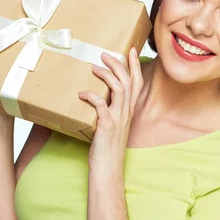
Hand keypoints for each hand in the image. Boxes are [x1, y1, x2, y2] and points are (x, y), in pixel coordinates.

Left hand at [78, 48, 143, 174]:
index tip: (132, 51)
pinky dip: (92, 95)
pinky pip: (101, 104)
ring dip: (107, 75)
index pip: (137, 84)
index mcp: (128, 112)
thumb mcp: (112, 127)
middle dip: (118, 64)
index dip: (135, 67)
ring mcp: (117, 118)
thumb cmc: (107, 150)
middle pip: (128, 82)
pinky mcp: (107, 125)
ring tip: (95, 67)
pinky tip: (82, 93)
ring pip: (119, 89)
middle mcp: (126, 113)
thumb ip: (109, 112)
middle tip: (105, 54)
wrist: (107, 169)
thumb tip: (98, 100)